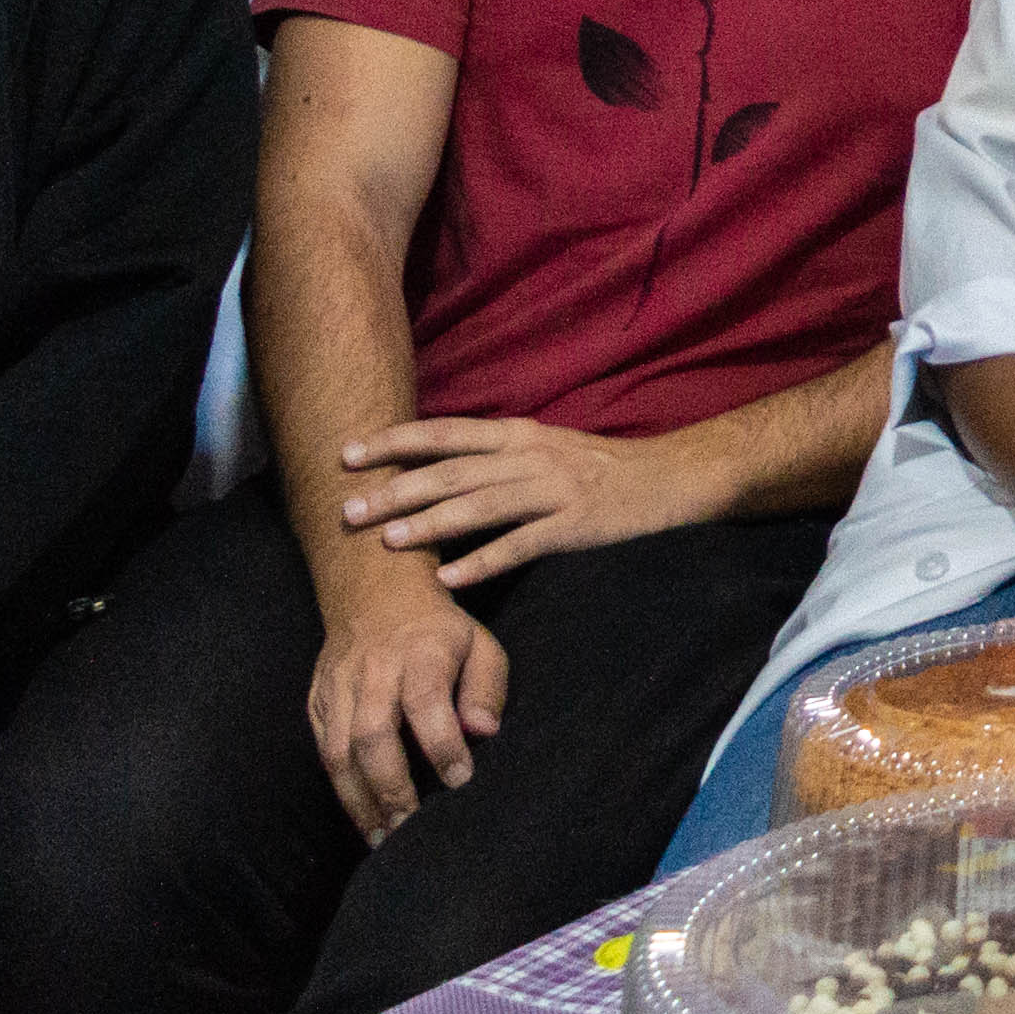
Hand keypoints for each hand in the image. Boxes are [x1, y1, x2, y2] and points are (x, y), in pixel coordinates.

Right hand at [306, 569, 507, 841]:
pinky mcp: (317, 700)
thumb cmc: (439, 630)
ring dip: (359, 800)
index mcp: (420, 652)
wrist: (373, 591)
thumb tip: (484, 731)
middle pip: (372, 735)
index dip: (441, 744)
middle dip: (390, 788)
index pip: (425, 702)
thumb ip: (487, 686)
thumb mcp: (479, 642)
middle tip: (410, 830)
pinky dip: (340, 787)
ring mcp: (338, 687)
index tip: (460, 780)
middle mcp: (373, 671)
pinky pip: (322, 749)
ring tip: (382, 839)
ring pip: (338, 750)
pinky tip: (361, 816)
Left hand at [338, 415, 707, 587]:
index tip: (348, 454)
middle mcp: (528, 457)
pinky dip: (483, 562)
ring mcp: (552, 491)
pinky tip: (449, 580)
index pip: (444, 433)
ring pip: (481, 506)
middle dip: (397, 490)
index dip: (395, 442)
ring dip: (432, 524)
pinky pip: (521, 545)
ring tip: (389, 542)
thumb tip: (430, 465)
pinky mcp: (574, 525)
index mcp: (517, 434)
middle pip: (452, 472)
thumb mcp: (542, 445)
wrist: (666, 477)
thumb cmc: (596, 465)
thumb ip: (492, 454)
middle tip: (351, 509)